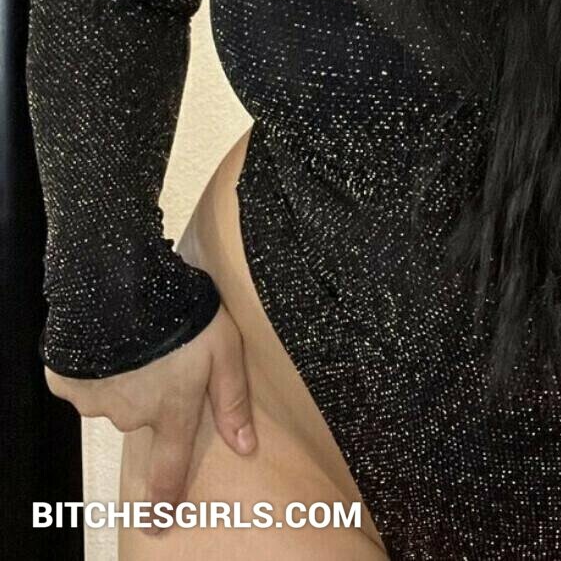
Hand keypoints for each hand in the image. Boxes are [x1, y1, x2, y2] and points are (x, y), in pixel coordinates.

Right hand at [43, 304, 255, 507]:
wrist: (123, 284)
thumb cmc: (183, 313)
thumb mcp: (225, 349)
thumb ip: (233, 399)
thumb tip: (246, 446)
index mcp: (172, 410)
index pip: (169, 467)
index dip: (164, 498)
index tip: (157, 522)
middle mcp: (132, 414)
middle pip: (143, 413)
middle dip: (152, 389)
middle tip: (163, 350)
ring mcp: (97, 399)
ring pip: (114, 394)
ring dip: (125, 373)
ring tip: (138, 333)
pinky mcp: (69, 380)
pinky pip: (84, 379)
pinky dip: (95, 362)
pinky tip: (107, 333)